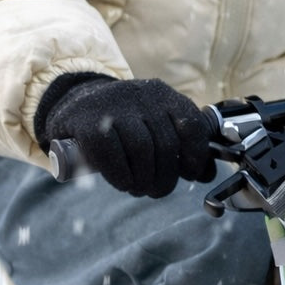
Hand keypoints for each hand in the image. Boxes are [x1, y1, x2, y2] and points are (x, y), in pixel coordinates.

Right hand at [34, 74, 215, 197]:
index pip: (193, 126)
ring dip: (143, 180)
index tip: (188, 174)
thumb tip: (209, 174)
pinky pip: (109, 153)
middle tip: (156, 190)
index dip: (195, 156)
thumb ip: (185, 148)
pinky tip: (122, 183)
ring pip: (141, 150)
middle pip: (166, 144)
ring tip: (138, 188)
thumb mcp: (157, 128)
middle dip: (165, 177)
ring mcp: (112, 103)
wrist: (76, 106)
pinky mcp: (85, 118)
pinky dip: (120, 175)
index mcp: (164, 95)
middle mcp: (141, 94)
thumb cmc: (126, 125)